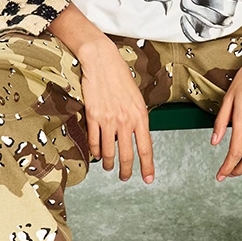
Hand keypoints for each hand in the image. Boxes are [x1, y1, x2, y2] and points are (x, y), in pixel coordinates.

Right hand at [78, 39, 154, 183]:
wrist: (102, 61)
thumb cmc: (120, 76)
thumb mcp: (137, 98)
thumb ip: (138, 118)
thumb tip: (137, 135)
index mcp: (140, 116)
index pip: (146, 147)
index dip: (147, 166)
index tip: (148, 178)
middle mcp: (125, 120)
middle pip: (127, 155)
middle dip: (126, 171)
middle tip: (125, 178)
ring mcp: (108, 120)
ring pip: (108, 152)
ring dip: (109, 163)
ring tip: (109, 167)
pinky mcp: (93, 116)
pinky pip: (94, 141)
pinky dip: (95, 151)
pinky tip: (96, 155)